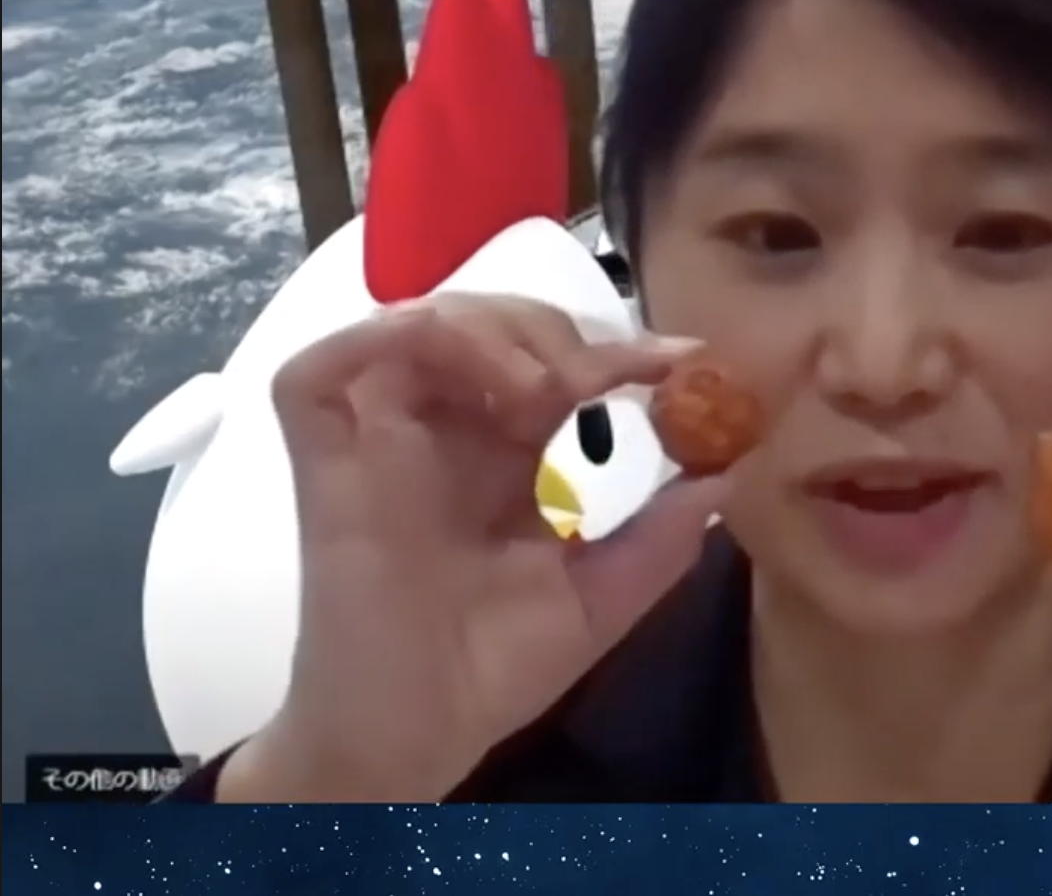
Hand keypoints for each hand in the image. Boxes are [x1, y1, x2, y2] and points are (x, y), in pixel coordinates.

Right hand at [221, 294, 721, 801]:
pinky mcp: (321, 452)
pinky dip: (398, 338)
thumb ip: (662, 536)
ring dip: (497, 329)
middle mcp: (442, 431)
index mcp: (504, 456)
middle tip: (606, 377)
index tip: (689, 362)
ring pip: (422, 319)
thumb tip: (728, 474)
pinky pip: (326, 363)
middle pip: (494, 321)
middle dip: (562, 330)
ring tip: (548, 389)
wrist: (419, 734)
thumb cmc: (496, 671)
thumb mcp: (604, 596)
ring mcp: (377, 436)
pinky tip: (472, 381)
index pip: (558, 365)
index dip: (621, 350)